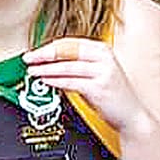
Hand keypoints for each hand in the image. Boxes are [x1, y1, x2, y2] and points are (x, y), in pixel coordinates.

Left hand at [25, 36, 144, 137]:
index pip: (70, 43)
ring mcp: (103, 72)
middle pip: (67, 51)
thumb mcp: (95, 75)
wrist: (131, 116)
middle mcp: (104, 57)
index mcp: (102, 50)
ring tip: (32, 72)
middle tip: (28, 59)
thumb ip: (77, 67)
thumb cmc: (112, 97)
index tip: (34, 53)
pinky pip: (71, 82)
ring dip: (46, 69)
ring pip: (67, 66)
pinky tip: (45, 82)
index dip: (49, 47)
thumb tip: (50, 65)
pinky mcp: (99, 87)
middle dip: (44, 55)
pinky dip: (55, 81)